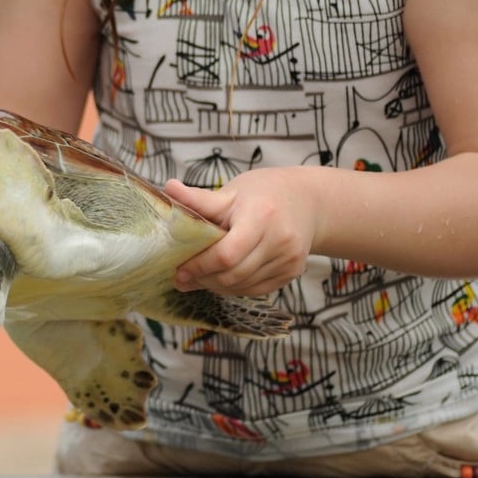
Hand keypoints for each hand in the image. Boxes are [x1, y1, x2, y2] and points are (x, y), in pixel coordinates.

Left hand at [164, 168, 317, 296]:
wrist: (308, 201)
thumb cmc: (263, 193)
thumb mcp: (232, 192)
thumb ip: (200, 199)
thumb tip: (168, 188)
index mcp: (262, 216)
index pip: (226, 254)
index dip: (200, 266)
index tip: (179, 270)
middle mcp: (280, 241)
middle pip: (233, 275)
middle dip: (204, 279)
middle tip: (182, 278)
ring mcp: (289, 260)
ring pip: (243, 286)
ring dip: (216, 286)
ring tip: (199, 278)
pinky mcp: (292, 273)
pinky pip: (256, 290)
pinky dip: (234, 287)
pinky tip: (221, 279)